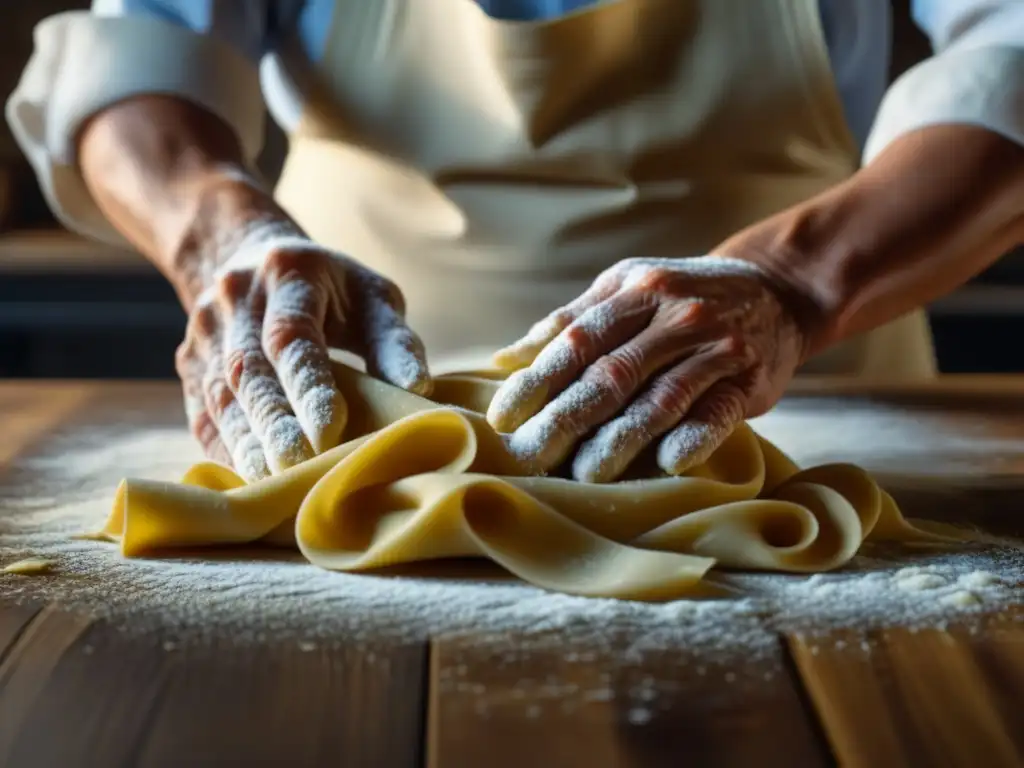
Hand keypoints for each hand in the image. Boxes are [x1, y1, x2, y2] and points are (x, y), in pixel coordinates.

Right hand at [175, 223, 430, 480]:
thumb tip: (418, 390)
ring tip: (273, 484)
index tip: (330, 432)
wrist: (245, 256)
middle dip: (275, 426)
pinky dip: (230, 451)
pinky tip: (250, 481)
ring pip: (221, 398)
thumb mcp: (372, 298)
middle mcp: (236, 300)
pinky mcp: (190, 367)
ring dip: (248, 445)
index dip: (309, 386)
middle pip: (250, 372)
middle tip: (299, 468)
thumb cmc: (331, 289)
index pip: (292, 336)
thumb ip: (395, 342)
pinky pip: (205, 416)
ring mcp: (204, 334)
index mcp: (288, 273)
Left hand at [486, 256, 805, 481]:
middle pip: (611, 374)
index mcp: (636, 290)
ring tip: (585, 474)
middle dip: (564, 419)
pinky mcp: (749, 380)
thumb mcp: (628, 288)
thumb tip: (506, 358)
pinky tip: (667, 464)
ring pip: (659, 398)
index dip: (537, 381)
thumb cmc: (682, 295)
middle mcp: (675, 315)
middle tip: (529, 456)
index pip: (576, 341)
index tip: (503, 418)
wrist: (775, 290)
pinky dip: (694, 437)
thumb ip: (572, 321)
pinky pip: (717, 412)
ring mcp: (715, 347)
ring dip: (620, 439)